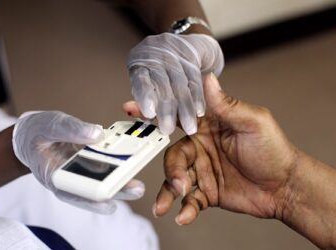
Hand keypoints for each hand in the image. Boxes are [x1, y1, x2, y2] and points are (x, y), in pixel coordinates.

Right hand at [12, 111, 144, 213]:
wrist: (32, 135)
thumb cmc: (37, 132)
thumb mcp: (49, 125)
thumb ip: (70, 129)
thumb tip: (97, 134)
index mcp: (53, 175)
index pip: (72, 193)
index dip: (91, 199)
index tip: (108, 201)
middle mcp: (69, 179)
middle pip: (92, 191)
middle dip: (115, 191)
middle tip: (137, 189)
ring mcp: (80, 173)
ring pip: (101, 182)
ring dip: (121, 183)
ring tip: (139, 184)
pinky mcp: (88, 165)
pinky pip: (103, 168)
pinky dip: (117, 167)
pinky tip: (132, 166)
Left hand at [128, 33, 223, 134]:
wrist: (186, 46)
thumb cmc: (162, 69)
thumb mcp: (147, 80)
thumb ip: (141, 98)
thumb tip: (129, 112)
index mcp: (140, 61)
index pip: (141, 79)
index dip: (145, 95)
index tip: (149, 113)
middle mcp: (157, 55)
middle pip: (162, 84)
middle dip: (166, 109)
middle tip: (167, 128)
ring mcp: (175, 54)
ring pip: (180, 84)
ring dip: (185, 108)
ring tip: (188, 127)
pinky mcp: (192, 57)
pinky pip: (195, 80)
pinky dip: (197, 98)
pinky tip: (199, 112)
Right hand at [153, 74, 298, 224]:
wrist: (285, 186)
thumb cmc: (272, 149)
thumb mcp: (253, 122)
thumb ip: (227, 104)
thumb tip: (208, 78)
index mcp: (208, 124)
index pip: (178, 114)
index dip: (155, 111)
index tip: (133, 109)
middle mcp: (200, 145)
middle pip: (172, 154)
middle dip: (170, 168)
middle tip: (176, 180)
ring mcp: (201, 169)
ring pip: (175, 178)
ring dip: (171, 191)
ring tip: (170, 204)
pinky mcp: (206, 191)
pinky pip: (189, 200)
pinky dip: (184, 209)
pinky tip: (183, 216)